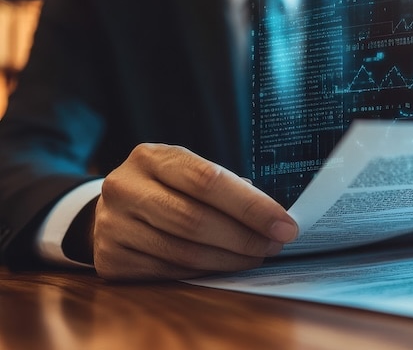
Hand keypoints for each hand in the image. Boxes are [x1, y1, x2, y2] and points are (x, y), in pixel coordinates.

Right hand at [92, 144, 296, 280]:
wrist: (111, 209)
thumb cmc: (166, 188)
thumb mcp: (188, 172)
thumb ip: (226, 187)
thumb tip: (275, 217)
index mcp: (151, 157)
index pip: (208, 180)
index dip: (251, 206)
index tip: (285, 224)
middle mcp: (125, 187)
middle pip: (194, 219)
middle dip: (244, 237)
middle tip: (274, 246)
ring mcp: (112, 224)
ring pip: (182, 251)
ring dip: (229, 259)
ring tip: (256, 257)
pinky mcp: (110, 259)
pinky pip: (168, 271)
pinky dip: (203, 272)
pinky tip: (224, 266)